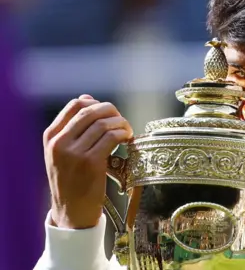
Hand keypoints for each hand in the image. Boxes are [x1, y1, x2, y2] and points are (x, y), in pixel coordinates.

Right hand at [43, 95, 132, 228]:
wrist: (71, 212)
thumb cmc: (71, 179)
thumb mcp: (64, 152)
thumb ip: (74, 127)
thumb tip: (88, 98)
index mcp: (51, 136)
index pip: (75, 105)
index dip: (96, 103)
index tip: (107, 113)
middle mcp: (59, 142)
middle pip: (91, 111)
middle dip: (112, 111)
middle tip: (121, 121)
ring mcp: (74, 153)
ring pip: (104, 123)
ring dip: (121, 123)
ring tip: (126, 131)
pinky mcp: (90, 163)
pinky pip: (112, 137)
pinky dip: (123, 134)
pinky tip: (127, 140)